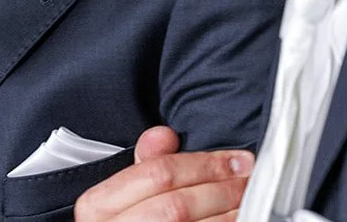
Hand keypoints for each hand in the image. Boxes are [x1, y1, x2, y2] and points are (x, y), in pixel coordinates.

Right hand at [74, 125, 253, 221]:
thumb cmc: (120, 221)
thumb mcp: (117, 195)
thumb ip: (143, 165)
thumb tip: (164, 135)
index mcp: (98, 206)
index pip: (157, 174)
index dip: (202, 164)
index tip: (234, 160)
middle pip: (178, 205)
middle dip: (220, 189)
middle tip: (248, 179)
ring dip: (229, 213)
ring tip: (248, 199)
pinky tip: (238, 218)